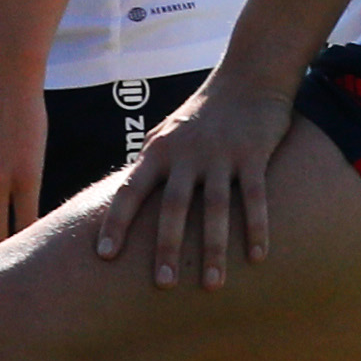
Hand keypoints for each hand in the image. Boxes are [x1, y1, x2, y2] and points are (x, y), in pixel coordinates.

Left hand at [105, 65, 299, 289]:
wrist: (248, 75)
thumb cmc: (203, 112)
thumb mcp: (168, 132)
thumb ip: (148, 162)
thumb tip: (122, 196)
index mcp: (159, 150)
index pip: (129, 190)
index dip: (116, 223)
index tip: (103, 256)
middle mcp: (186, 154)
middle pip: (173, 206)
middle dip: (167, 247)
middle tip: (163, 285)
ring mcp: (220, 154)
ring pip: (215, 208)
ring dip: (213, 249)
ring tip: (211, 285)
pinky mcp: (253, 154)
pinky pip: (254, 197)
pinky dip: (256, 227)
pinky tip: (256, 258)